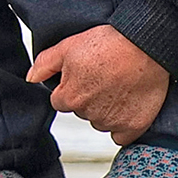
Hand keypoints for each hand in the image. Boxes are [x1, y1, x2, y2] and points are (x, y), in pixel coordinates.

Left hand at [27, 25, 169, 145]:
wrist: (146, 45)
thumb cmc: (110, 42)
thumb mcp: (69, 46)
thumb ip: (45, 64)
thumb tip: (31, 79)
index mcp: (69, 97)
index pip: (61, 101)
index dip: (72, 87)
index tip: (86, 76)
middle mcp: (88, 114)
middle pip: (82, 111)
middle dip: (90, 98)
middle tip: (105, 77)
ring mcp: (111, 122)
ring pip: (101, 122)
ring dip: (107, 110)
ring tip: (120, 86)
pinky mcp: (133, 127)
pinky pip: (122, 135)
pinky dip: (124, 124)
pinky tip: (129, 105)